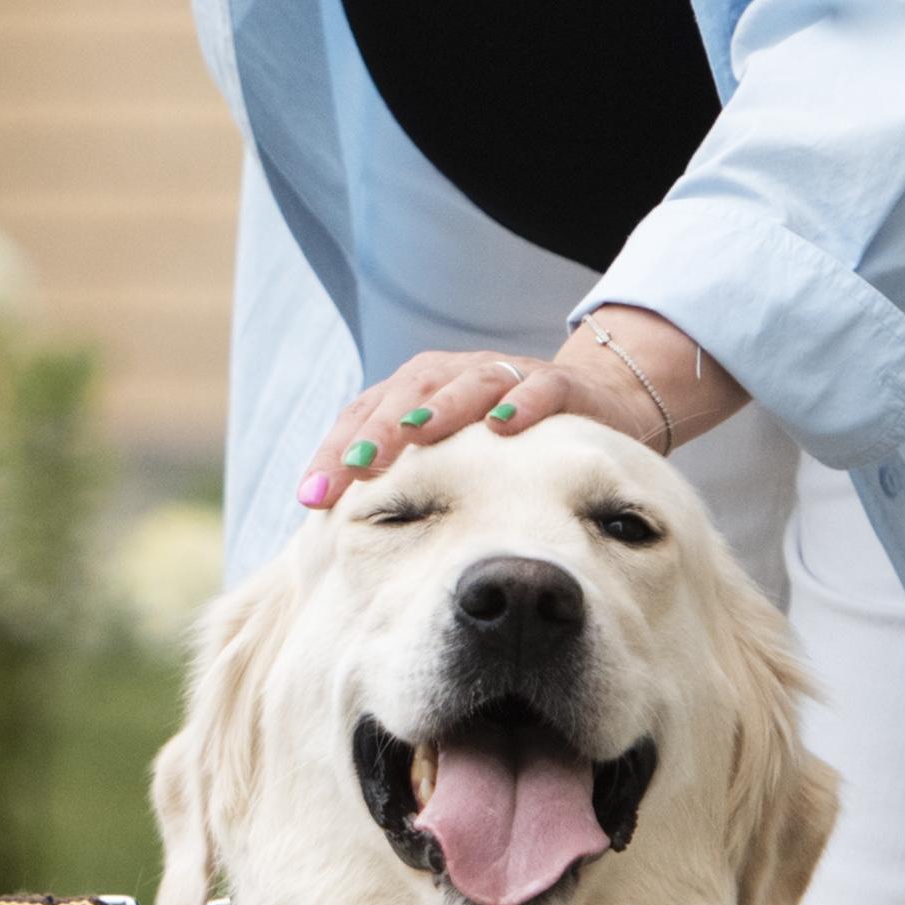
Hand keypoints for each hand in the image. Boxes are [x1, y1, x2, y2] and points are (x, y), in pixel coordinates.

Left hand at [300, 343, 551, 508]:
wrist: (593, 407)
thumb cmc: (503, 445)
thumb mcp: (448, 460)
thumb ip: (400, 481)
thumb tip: (333, 529)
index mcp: (418, 392)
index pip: (365, 415)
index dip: (336, 452)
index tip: (311, 498)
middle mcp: (456, 376)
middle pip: (409, 393)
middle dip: (379, 429)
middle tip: (356, 464)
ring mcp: (509, 375)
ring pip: (470, 382)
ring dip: (443, 406)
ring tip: (416, 432)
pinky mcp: (561, 385)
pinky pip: (541, 388)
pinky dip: (523, 402)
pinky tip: (504, 425)